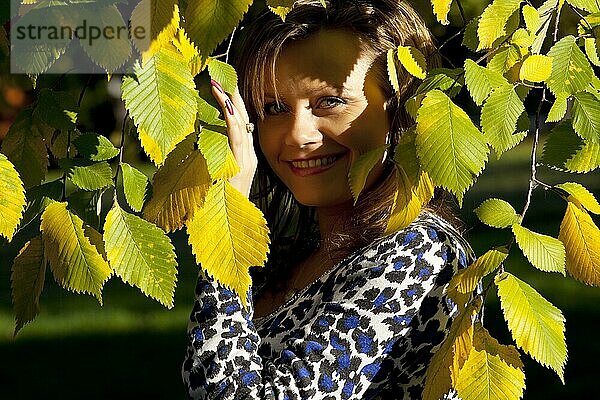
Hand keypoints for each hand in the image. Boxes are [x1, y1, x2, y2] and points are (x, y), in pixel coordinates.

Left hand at [210, 79, 257, 198]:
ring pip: (241, 126)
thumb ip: (211, 162)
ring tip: (221, 83)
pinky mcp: (242, 167)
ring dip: (231, 103)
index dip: (233, 105)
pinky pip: (237, 139)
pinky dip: (232, 120)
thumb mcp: (214, 180)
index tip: (224, 85)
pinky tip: (226, 104)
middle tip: (222, 74)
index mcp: (242, 159)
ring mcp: (246, 162)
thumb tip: (198, 142)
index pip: (239, 125)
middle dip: (234, 97)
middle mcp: (247, 158)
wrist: (229, 231)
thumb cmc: (218, 208)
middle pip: (243, 120)